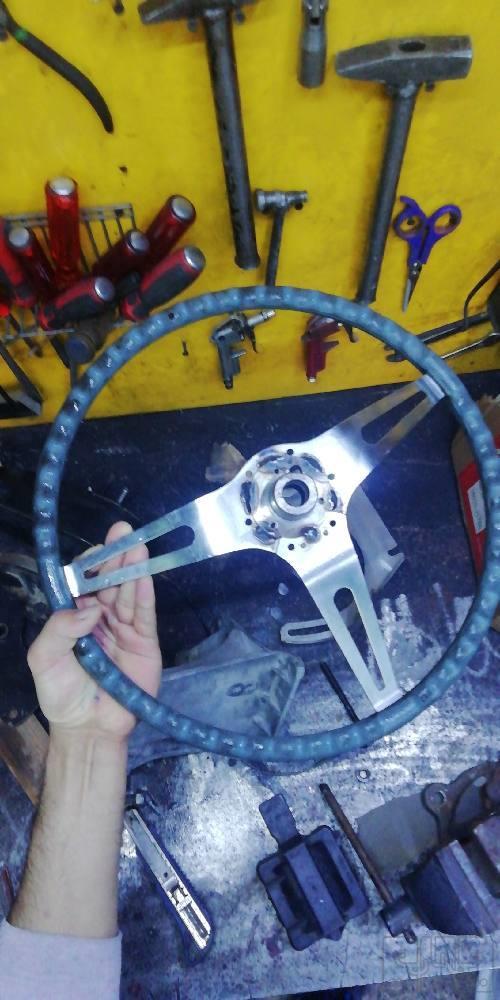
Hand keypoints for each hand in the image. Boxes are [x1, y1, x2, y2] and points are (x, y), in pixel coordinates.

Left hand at [28, 521, 161, 740]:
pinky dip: (145, 593)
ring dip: (132, 567)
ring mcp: (123, 628)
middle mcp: (99, 617)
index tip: (98, 549)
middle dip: (115, 556)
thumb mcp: (44, 659)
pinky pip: (144, 612)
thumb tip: (89, 609)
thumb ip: (58, 630)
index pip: (83, 582)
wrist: (89, 729)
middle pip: (108, 581)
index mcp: (73, 617)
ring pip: (128, 591)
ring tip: (137, 545)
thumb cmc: (61, 694)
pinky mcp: (145, 641)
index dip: (90, 564)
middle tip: (123, 533)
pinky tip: (145, 574)